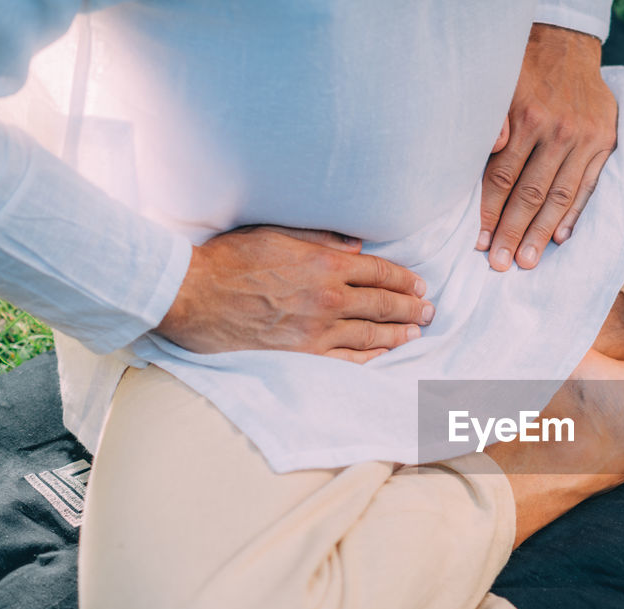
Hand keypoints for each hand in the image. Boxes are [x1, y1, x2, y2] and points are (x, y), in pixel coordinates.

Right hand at [154, 225, 433, 363]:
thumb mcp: (277, 233)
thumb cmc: (229, 259)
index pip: (378, 272)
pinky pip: (348, 360)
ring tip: (416, 333)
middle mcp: (328, 298)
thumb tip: (357, 245)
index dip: (403, 279)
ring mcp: (317, 330)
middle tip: (430, 310)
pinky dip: (371, 357)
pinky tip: (385, 355)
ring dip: (399, 334)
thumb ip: (321, 239)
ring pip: (371, 334)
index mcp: (325, 264)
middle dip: (411, 307)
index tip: (419, 284)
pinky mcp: (303, 355)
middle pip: (383, 304)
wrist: (193, 295)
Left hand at [478, 23, 617, 271]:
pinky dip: (574, 214)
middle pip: (532, 193)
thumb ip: (493, 120)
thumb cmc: (526, 70)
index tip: (479, 241)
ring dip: (542, 232)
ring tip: (527, 260)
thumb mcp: (502, 84)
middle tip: (501, 263)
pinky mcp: (605, 143)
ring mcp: (586, 140)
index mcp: (529, 118)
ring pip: (560, 195)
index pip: (504, 176)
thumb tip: (492, 148)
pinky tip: (561, 239)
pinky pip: (588, 186)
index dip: (490, 211)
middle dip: (514, 231)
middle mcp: (560, 131)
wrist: (568, 46)